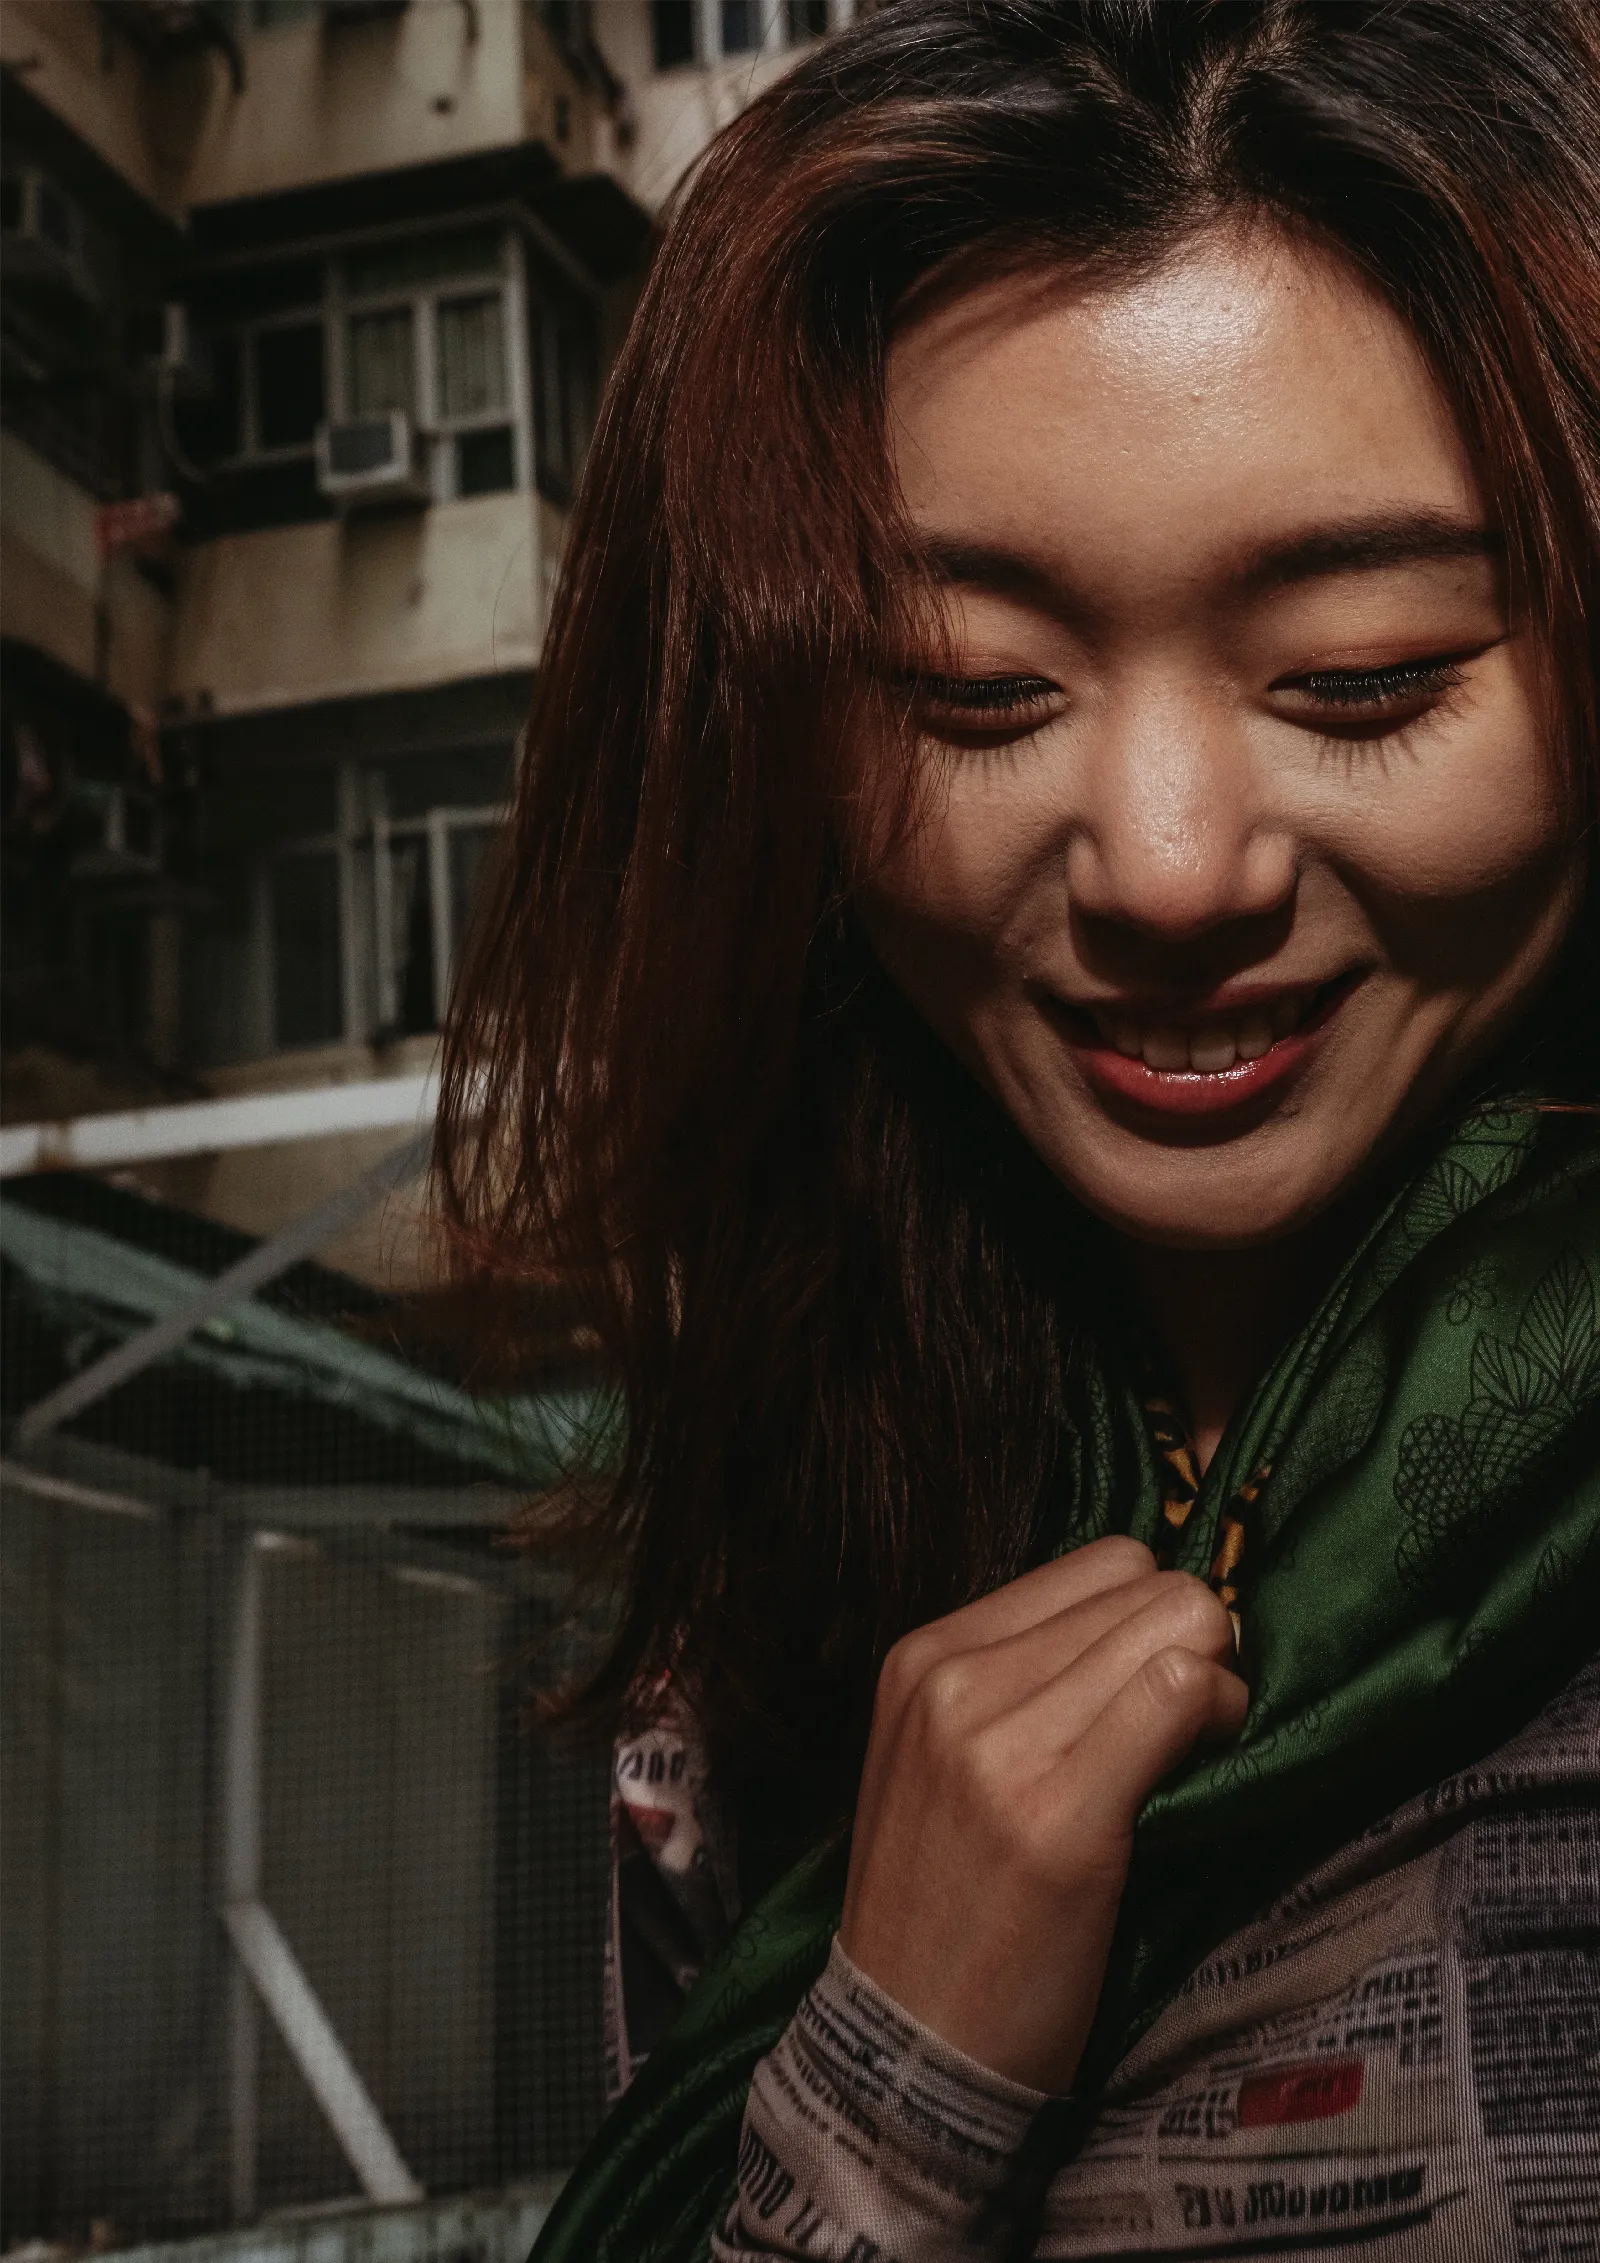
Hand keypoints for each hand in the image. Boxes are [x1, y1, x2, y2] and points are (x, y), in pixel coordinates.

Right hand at [838, 1537, 1247, 2093]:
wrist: (906, 2051)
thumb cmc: (944, 1906)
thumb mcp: (939, 1758)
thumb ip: (1017, 1676)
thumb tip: (1148, 1616)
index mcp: (923, 1655)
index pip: (1099, 1560)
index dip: (1151, 1615)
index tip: (1159, 1682)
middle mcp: (953, 1680)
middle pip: (1144, 1580)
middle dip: (1193, 1639)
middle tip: (1191, 1722)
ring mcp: (1002, 1745)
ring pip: (1177, 1622)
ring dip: (1219, 1680)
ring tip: (1195, 1751)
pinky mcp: (1063, 1817)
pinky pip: (1181, 1693)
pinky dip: (1223, 1718)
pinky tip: (1207, 1769)